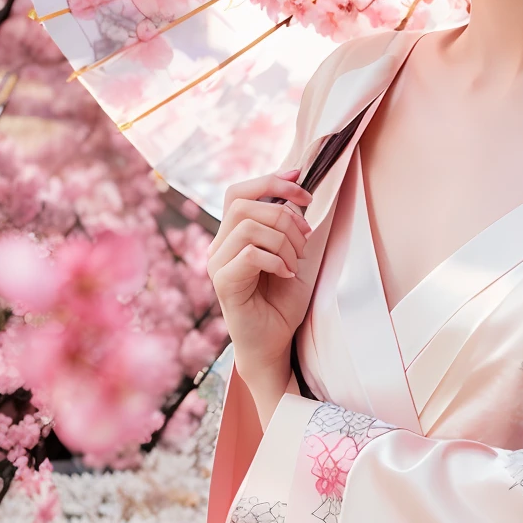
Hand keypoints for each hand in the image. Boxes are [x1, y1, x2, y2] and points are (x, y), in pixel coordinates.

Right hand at [207, 170, 313, 416]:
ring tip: (294, 263)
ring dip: (283, 241)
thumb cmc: (282, 302)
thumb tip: (298, 193)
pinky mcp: (223, 283)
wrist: (274, 342)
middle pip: (243, 204)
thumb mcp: (292, 255)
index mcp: (233, 235)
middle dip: (284, 215)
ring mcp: (217, 264)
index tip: (301, 181)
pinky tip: (286, 274)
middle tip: (305, 239)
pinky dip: (276, 260)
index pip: (239, 192)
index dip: (269, 180)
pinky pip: (250, 254)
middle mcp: (219, 246)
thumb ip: (289, 226)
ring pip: (249, 227)